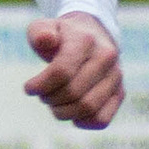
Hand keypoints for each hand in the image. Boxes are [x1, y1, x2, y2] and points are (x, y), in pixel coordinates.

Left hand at [23, 13, 122, 128]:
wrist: (92, 35)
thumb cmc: (61, 36)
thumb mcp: (44, 26)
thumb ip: (40, 32)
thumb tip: (46, 40)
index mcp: (85, 40)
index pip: (62, 71)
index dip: (40, 85)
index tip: (29, 88)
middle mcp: (106, 57)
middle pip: (73, 92)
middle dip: (50, 99)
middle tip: (43, 95)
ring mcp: (116, 76)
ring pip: (88, 108)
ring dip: (63, 112)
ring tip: (54, 103)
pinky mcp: (120, 93)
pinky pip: (101, 119)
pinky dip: (82, 122)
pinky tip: (71, 112)